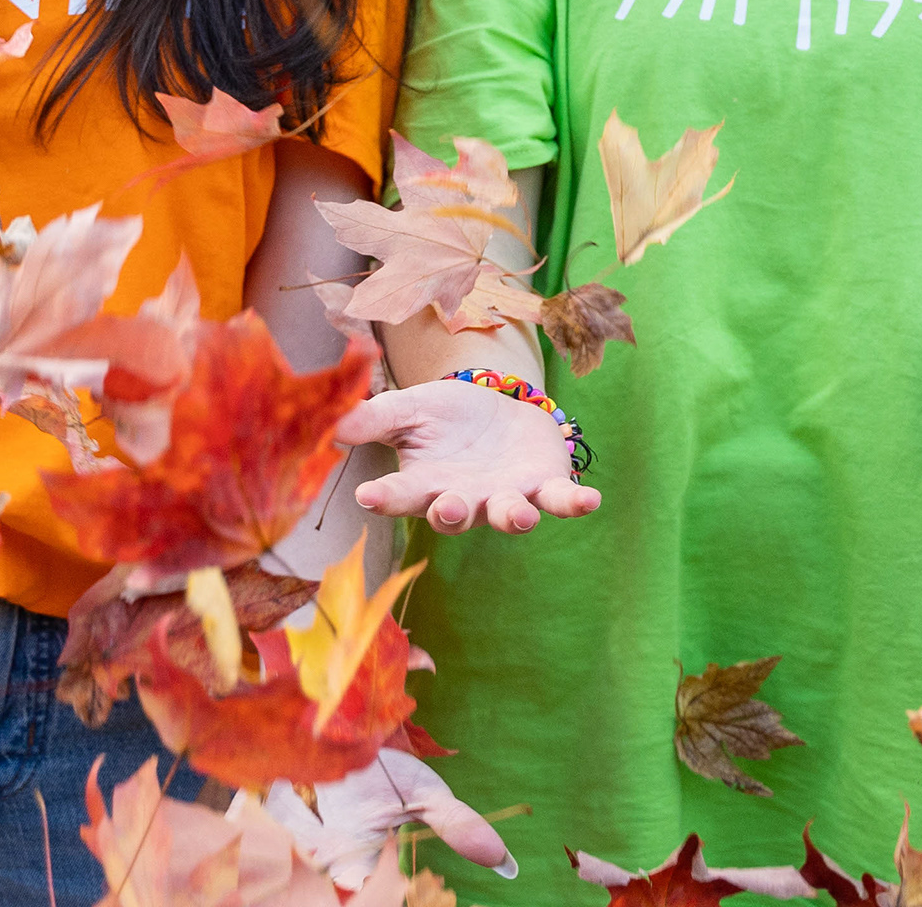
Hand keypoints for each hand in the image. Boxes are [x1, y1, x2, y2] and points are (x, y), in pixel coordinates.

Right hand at [338, 378, 599, 533]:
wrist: (499, 406)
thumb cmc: (448, 416)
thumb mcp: (411, 407)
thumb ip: (375, 418)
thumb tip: (331, 424)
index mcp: (426, 484)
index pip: (400, 495)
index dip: (385, 498)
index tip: (366, 497)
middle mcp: (465, 499)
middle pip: (455, 515)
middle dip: (451, 513)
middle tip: (445, 506)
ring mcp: (506, 497)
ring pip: (507, 515)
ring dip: (512, 517)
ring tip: (518, 515)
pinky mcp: (544, 486)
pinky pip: (559, 501)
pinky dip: (573, 503)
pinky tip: (590, 501)